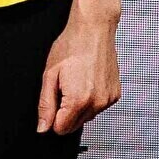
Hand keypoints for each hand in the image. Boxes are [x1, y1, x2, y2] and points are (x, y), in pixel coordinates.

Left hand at [36, 10, 121, 134]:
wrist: (93, 29)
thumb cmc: (72, 45)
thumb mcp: (49, 75)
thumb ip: (45, 105)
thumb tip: (43, 127)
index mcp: (78, 100)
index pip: (61, 129)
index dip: (53, 116)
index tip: (54, 99)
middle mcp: (96, 103)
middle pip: (74, 125)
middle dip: (66, 112)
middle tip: (65, 87)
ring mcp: (108, 99)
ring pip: (87, 117)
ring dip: (79, 106)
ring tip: (77, 81)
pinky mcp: (115, 94)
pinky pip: (98, 107)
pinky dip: (92, 99)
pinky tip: (88, 81)